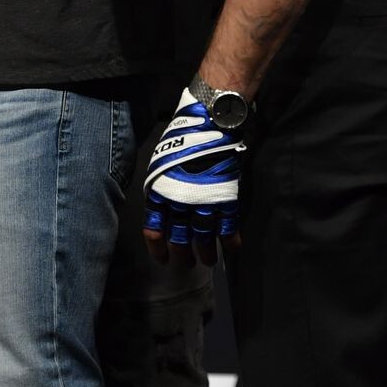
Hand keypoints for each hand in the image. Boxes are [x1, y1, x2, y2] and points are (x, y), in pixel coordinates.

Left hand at [143, 88, 245, 265]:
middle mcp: (179, 201)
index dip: (159, 248)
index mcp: (160, 192)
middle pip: (180, 238)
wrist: (209, 122)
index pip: (155, 229)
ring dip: (207, 253)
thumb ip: (161, 185)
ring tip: (208, 262)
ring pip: (204, 237)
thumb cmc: (184, 136)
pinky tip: (231, 250)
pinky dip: (230, 242)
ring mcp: (204, 201)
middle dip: (183, 254)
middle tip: (187, 264)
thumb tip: (161, 204)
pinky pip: (228, 227)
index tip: (163, 259)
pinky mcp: (226, 198)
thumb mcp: (162, 161)